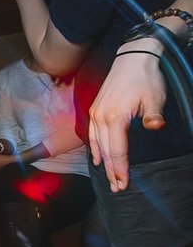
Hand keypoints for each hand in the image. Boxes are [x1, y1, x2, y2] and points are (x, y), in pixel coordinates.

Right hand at [89, 40, 166, 191]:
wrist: (132, 58)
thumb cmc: (146, 79)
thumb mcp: (155, 98)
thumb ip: (154, 115)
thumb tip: (155, 127)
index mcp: (115, 118)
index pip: (117, 151)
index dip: (121, 170)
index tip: (123, 184)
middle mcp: (101, 118)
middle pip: (106, 151)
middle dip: (112, 171)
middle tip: (117, 188)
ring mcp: (96, 113)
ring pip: (97, 145)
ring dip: (103, 163)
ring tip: (108, 178)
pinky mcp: (95, 109)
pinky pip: (91, 135)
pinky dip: (94, 148)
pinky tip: (97, 158)